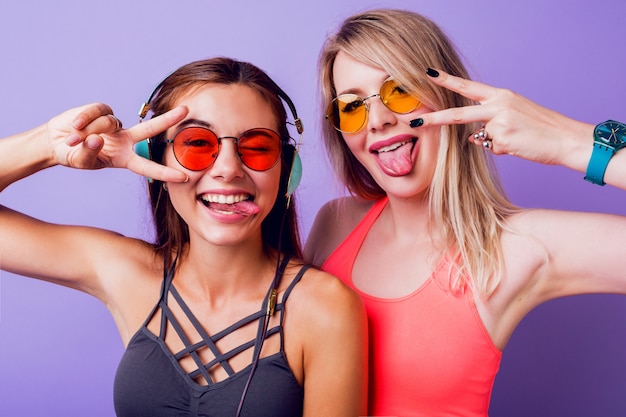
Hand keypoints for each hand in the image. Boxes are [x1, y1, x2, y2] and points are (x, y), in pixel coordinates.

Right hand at [48, 103, 188, 181]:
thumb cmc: (73, 155)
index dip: (165, 173)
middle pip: (149, 129)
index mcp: (124, 158)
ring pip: (109, 123)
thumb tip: (96, 140)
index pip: (148, 166)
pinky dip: (84, 120)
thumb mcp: (80, 162)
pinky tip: (74, 127)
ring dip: (89, 131)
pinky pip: (97, 112)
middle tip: (186, 110)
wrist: (56, 142)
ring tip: (73, 140)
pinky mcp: (102, 110)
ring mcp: (115, 124)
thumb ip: (89, 155)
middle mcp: (124, 140)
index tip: (184, 178)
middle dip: (168, 119)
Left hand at [414, 69, 592, 167]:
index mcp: (501, 96)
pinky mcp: (503, 138)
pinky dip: (504, 150)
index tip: (428, 74)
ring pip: (481, 137)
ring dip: (496, 141)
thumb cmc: (540, 129)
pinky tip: (520, 145)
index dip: (447, 81)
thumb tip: (471, 137)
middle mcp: (498, 105)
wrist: (566, 139)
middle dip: (435, 118)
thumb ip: (489, 123)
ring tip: (519, 137)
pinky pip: (493, 149)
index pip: (468, 87)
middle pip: (458, 113)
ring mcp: (500, 121)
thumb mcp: (513, 118)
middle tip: (414, 120)